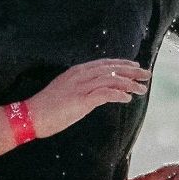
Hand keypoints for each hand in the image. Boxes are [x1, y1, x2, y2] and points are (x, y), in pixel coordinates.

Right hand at [30, 59, 148, 137]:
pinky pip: (105, 94)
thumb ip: (81, 88)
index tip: (135, 66)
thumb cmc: (47, 107)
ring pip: (112, 80)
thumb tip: (96, 93)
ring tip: (142, 89)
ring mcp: (81, 87)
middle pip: (111, 69)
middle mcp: (80, 75)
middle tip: (147, 75)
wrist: (31, 115)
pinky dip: (118, 94)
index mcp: (77, 71)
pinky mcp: (81, 100)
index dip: (122, 64)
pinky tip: (127, 98)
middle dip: (131, 72)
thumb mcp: (66, 91)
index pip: (104, 64)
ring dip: (129, 84)